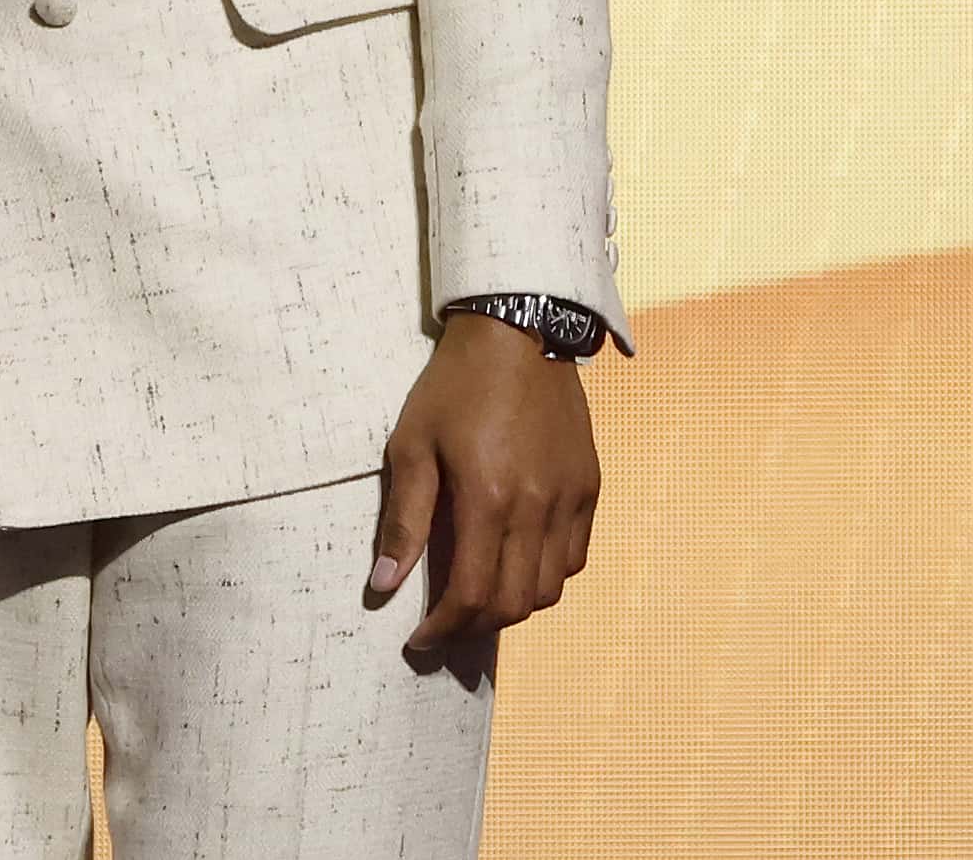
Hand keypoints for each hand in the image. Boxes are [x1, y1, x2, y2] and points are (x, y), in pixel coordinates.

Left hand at [368, 314, 599, 655]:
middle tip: (445, 623)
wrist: (518, 332)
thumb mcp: (413, 445)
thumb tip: (384, 584)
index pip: (471, 595)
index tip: (418, 639)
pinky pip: (575, 556)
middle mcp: (535, 507)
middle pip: (514, 604)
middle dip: (475, 627)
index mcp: (487, 499)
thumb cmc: (454, 387)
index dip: (443, 629)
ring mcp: (568, 498)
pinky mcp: (588, 486)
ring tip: (480, 596)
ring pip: (551, 589)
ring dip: (513, 606)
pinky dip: (547, 575)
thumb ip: (404, 520)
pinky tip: (517, 562)